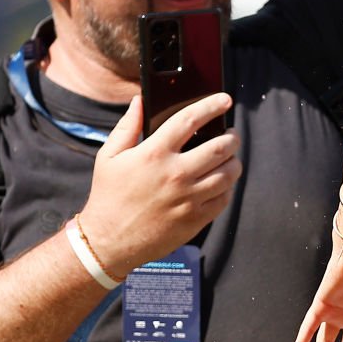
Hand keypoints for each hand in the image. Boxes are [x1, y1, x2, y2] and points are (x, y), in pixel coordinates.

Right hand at [79, 94, 240, 276]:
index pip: (190, 120)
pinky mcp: (196, 219)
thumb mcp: (109, 157)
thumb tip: (140, 100)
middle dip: (232, 137)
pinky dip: (228, 187)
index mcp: (154, 154)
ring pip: (229, 173)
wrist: (108, 241)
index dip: (211, 105)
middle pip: (221, 146)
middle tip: (232, 134)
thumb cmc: (108, 195)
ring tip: (230, 157)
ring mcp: (188, 198)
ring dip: (234, 161)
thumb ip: (127, 126)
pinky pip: (224, 198)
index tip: (225, 100)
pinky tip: (221, 182)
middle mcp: (175, 174)